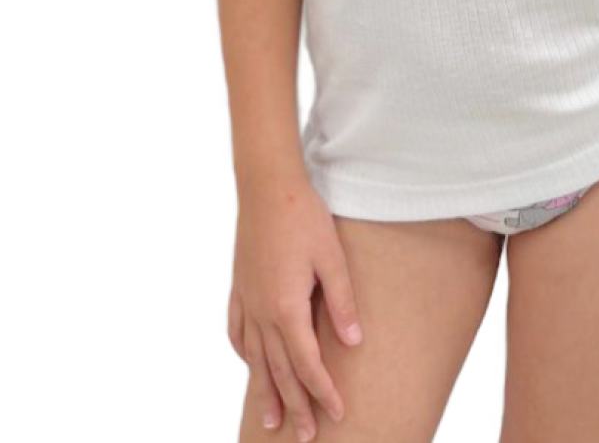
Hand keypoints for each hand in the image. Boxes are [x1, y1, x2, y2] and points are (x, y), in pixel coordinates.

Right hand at [227, 172, 362, 438]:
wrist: (267, 186)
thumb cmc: (304, 217)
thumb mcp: (332, 258)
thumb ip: (342, 302)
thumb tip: (353, 343)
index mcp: (286, 308)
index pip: (307, 364)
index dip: (323, 391)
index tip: (337, 413)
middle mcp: (261, 312)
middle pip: (279, 371)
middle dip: (294, 406)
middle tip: (305, 437)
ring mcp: (246, 301)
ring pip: (256, 359)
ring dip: (265, 391)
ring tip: (271, 420)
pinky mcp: (239, 287)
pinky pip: (238, 332)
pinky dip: (246, 355)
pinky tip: (251, 363)